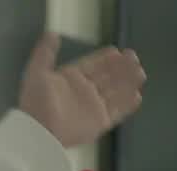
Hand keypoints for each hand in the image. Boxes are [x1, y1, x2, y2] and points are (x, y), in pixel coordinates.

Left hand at [18, 33, 146, 148]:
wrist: (39, 131)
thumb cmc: (36, 101)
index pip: (92, 65)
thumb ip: (45, 52)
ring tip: (140, 73)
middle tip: (134, 58)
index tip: (117, 51)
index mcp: (71, 78)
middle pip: (107, 77)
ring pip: (115, 92)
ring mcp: (93, 107)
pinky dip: (127, 105)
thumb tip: (52, 33)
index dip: (105, 58)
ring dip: (127, 83)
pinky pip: (117, 112)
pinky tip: (137, 96)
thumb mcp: (36, 71)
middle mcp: (85, 91)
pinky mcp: (100, 123)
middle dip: (121, 68)